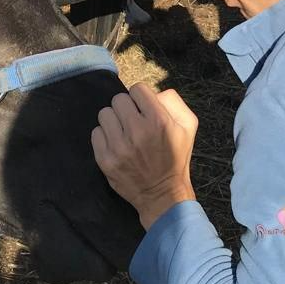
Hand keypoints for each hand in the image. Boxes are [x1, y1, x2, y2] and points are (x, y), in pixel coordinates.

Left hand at [92, 84, 197, 229]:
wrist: (162, 195)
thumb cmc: (176, 158)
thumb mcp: (188, 127)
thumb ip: (173, 102)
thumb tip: (153, 93)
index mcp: (159, 121)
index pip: (137, 89)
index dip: (141, 97)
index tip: (143, 109)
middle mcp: (137, 131)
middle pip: (118, 99)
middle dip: (126, 108)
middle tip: (133, 121)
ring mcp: (119, 147)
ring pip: (105, 114)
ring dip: (114, 121)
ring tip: (124, 132)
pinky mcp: (105, 160)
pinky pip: (96, 133)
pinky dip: (105, 137)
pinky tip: (116, 144)